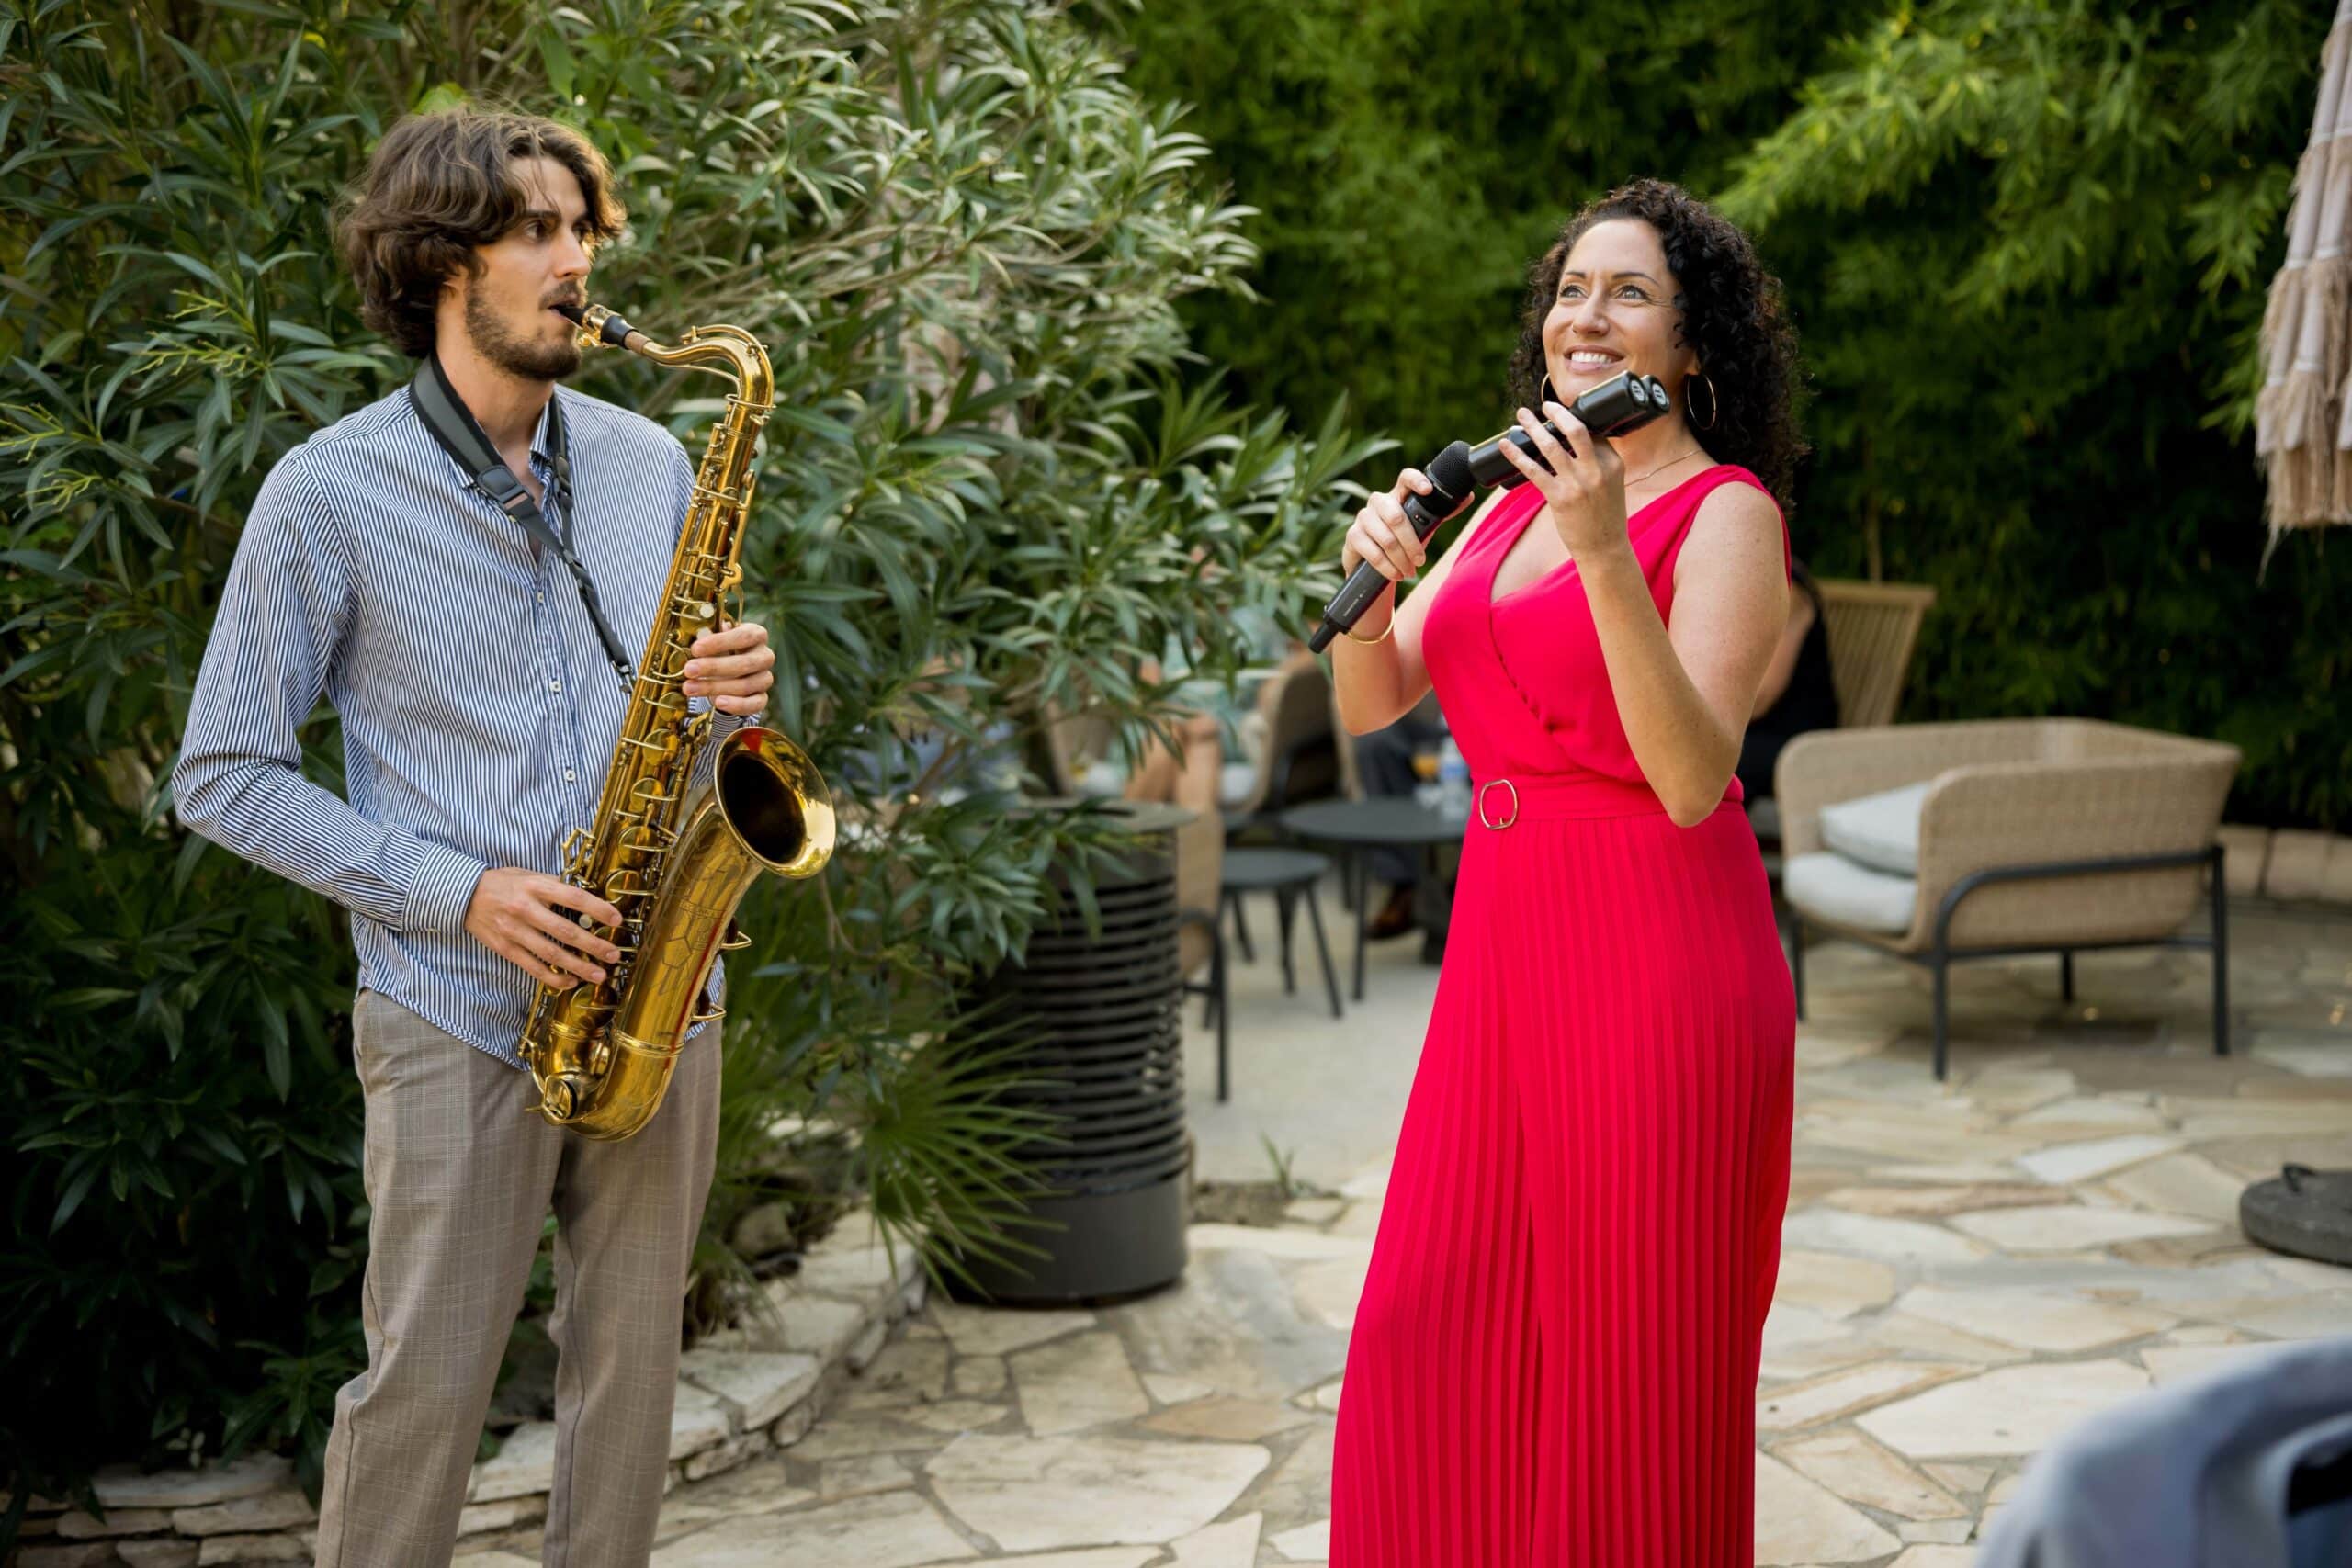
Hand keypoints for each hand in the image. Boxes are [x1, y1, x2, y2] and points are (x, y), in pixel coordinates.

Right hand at [465, 868, 625, 988]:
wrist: (464, 895)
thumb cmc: (503, 883)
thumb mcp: (529, 875)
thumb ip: (555, 886)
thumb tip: (586, 898)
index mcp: (536, 887)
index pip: (574, 898)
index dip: (598, 910)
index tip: (617, 920)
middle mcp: (526, 909)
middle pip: (566, 931)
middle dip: (594, 945)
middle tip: (614, 955)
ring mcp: (514, 931)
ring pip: (551, 954)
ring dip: (578, 966)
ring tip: (599, 975)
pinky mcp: (505, 948)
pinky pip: (532, 967)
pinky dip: (553, 977)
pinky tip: (570, 982)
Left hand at [682, 620, 773, 715]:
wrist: (726, 672)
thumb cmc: (721, 651)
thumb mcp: (715, 640)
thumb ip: (709, 637)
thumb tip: (699, 635)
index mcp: (757, 635)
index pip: (744, 636)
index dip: (719, 643)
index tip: (695, 649)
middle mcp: (765, 656)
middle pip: (745, 663)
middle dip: (713, 667)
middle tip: (689, 670)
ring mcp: (765, 678)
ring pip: (745, 685)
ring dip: (715, 688)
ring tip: (690, 688)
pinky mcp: (762, 698)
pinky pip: (755, 704)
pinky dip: (736, 705)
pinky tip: (718, 702)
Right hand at [1342, 468, 1442, 586]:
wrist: (1373, 566)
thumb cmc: (1402, 541)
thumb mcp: (1423, 527)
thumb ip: (1441, 513)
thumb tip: (1468, 497)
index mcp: (1398, 495)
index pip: (1405, 478)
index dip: (1416, 480)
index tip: (1428, 490)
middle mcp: (1378, 502)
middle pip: (1396, 516)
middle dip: (1412, 543)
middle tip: (1421, 560)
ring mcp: (1363, 518)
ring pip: (1386, 539)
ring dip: (1401, 560)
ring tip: (1409, 572)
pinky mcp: (1353, 536)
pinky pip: (1373, 553)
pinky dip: (1388, 567)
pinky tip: (1396, 574)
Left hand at [1496, 401, 1626, 557]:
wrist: (1604, 548)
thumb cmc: (1606, 516)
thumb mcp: (1612, 483)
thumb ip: (1598, 462)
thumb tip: (1575, 442)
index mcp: (1612, 463)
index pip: (1592, 432)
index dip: (1574, 418)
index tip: (1559, 410)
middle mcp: (1596, 470)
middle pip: (1575, 430)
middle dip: (1556, 413)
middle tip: (1543, 405)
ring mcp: (1577, 483)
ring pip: (1551, 446)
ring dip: (1532, 428)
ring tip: (1520, 416)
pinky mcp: (1559, 498)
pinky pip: (1533, 470)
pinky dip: (1517, 455)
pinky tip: (1506, 445)